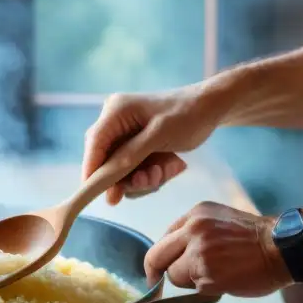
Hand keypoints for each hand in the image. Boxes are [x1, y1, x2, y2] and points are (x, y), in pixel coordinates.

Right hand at [82, 87, 222, 204]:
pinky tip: (169, 166)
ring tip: (165, 171)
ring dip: (143, 178)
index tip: (96, 195)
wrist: (210, 107)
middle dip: (128, 177)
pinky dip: (151, 173)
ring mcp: (125, 134)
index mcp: (116, 111)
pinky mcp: (136, 144)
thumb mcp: (158, 136)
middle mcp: (115, 122)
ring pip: (121, 169)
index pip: (94, 145)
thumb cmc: (187, 116)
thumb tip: (105, 183)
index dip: (92, 171)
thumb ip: (129, 157)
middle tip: (152, 180)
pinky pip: (135, 168)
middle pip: (106, 161)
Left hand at [145, 202, 292, 297]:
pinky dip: (206, 289)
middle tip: (156, 282)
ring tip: (216, 275)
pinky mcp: (207, 275)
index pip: (165, 237)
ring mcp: (199, 253)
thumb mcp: (219, 220)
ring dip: (190, 281)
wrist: (283, 248)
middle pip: (157, 256)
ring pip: (175, 276)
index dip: (162, 255)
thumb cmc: (255, 238)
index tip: (160, 267)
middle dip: (156, 272)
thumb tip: (175, 255)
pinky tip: (226, 280)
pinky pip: (194, 288)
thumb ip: (195, 232)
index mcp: (196, 214)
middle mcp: (193, 230)